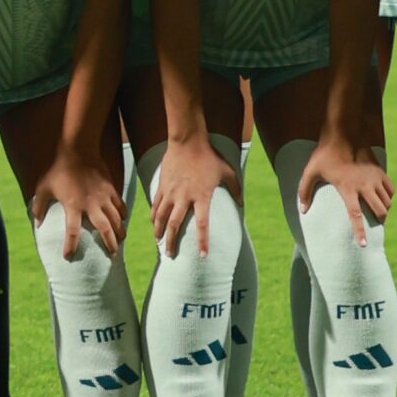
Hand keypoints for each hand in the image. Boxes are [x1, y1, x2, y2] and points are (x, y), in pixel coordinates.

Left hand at [31, 154, 123, 259]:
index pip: (72, 232)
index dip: (70, 246)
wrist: (78, 149)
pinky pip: (121, 206)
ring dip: (119, 232)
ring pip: (116, 219)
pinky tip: (122, 221)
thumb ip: (39, 206)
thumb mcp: (44, 187)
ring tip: (120, 242)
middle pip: (105, 230)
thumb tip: (37, 223)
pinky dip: (122, 215)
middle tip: (112, 256)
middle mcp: (91, 204)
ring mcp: (103, 197)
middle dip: (110, 245)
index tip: (68, 257)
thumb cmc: (59, 169)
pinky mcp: (111, 189)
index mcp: (73, 206)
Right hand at [148, 138, 238, 257]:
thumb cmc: (209, 157)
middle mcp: (184, 197)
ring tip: (158, 242)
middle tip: (171, 255)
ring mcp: (171, 191)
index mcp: (201, 197)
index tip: (202, 256)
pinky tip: (153, 223)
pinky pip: (156, 204)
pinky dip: (154, 216)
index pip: (202, 225)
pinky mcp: (162, 185)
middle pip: (174, 225)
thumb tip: (242, 203)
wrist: (187, 141)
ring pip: (161, 217)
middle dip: (171, 242)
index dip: (203, 242)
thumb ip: (236, 189)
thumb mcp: (227, 172)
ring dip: (159, 231)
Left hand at [297, 140, 393, 246]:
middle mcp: (364, 186)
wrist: (343, 134)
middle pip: (379, 211)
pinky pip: (391, 190)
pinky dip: (388, 196)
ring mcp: (374, 178)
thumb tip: (302, 210)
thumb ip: (304, 191)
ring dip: (384, 209)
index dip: (360, 232)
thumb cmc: (325, 154)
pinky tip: (382, 197)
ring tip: (377, 212)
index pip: (355, 216)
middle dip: (379, 221)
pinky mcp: (380, 171)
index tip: (363, 245)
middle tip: (375, 224)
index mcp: (347, 189)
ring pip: (387, 202)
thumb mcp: (310, 171)